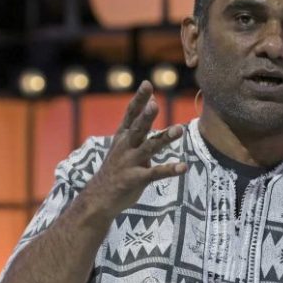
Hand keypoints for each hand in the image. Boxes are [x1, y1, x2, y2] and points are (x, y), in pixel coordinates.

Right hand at [83, 81, 187, 217]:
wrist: (99, 198)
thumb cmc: (115, 169)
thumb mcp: (122, 145)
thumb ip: (137, 127)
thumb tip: (151, 104)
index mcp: (122, 137)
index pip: (130, 114)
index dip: (139, 100)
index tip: (147, 84)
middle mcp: (125, 147)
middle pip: (137, 128)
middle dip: (146, 116)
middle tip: (155, 104)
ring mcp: (129, 163)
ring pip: (149, 147)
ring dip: (165, 138)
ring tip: (180, 129)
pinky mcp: (135, 179)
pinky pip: (155, 174)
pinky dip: (170, 170)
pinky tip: (183, 167)